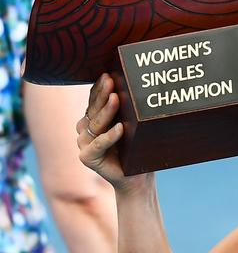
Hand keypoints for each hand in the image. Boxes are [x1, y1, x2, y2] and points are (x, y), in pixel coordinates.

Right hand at [76, 73, 150, 191]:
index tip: (109, 74)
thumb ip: (128, 110)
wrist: (136, 179)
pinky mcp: (87, 158)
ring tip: (117, 98)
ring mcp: (84, 144)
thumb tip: (138, 85)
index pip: (93, 101)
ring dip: (107, 111)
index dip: (99, 88)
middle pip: (93, 110)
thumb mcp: (133, 126)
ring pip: (95, 124)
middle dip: (103, 94)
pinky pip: (99, 144)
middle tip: (111, 80)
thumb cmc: (137, 150)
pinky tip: (120, 128)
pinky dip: (110, 136)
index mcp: (93, 121)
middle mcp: (85, 131)